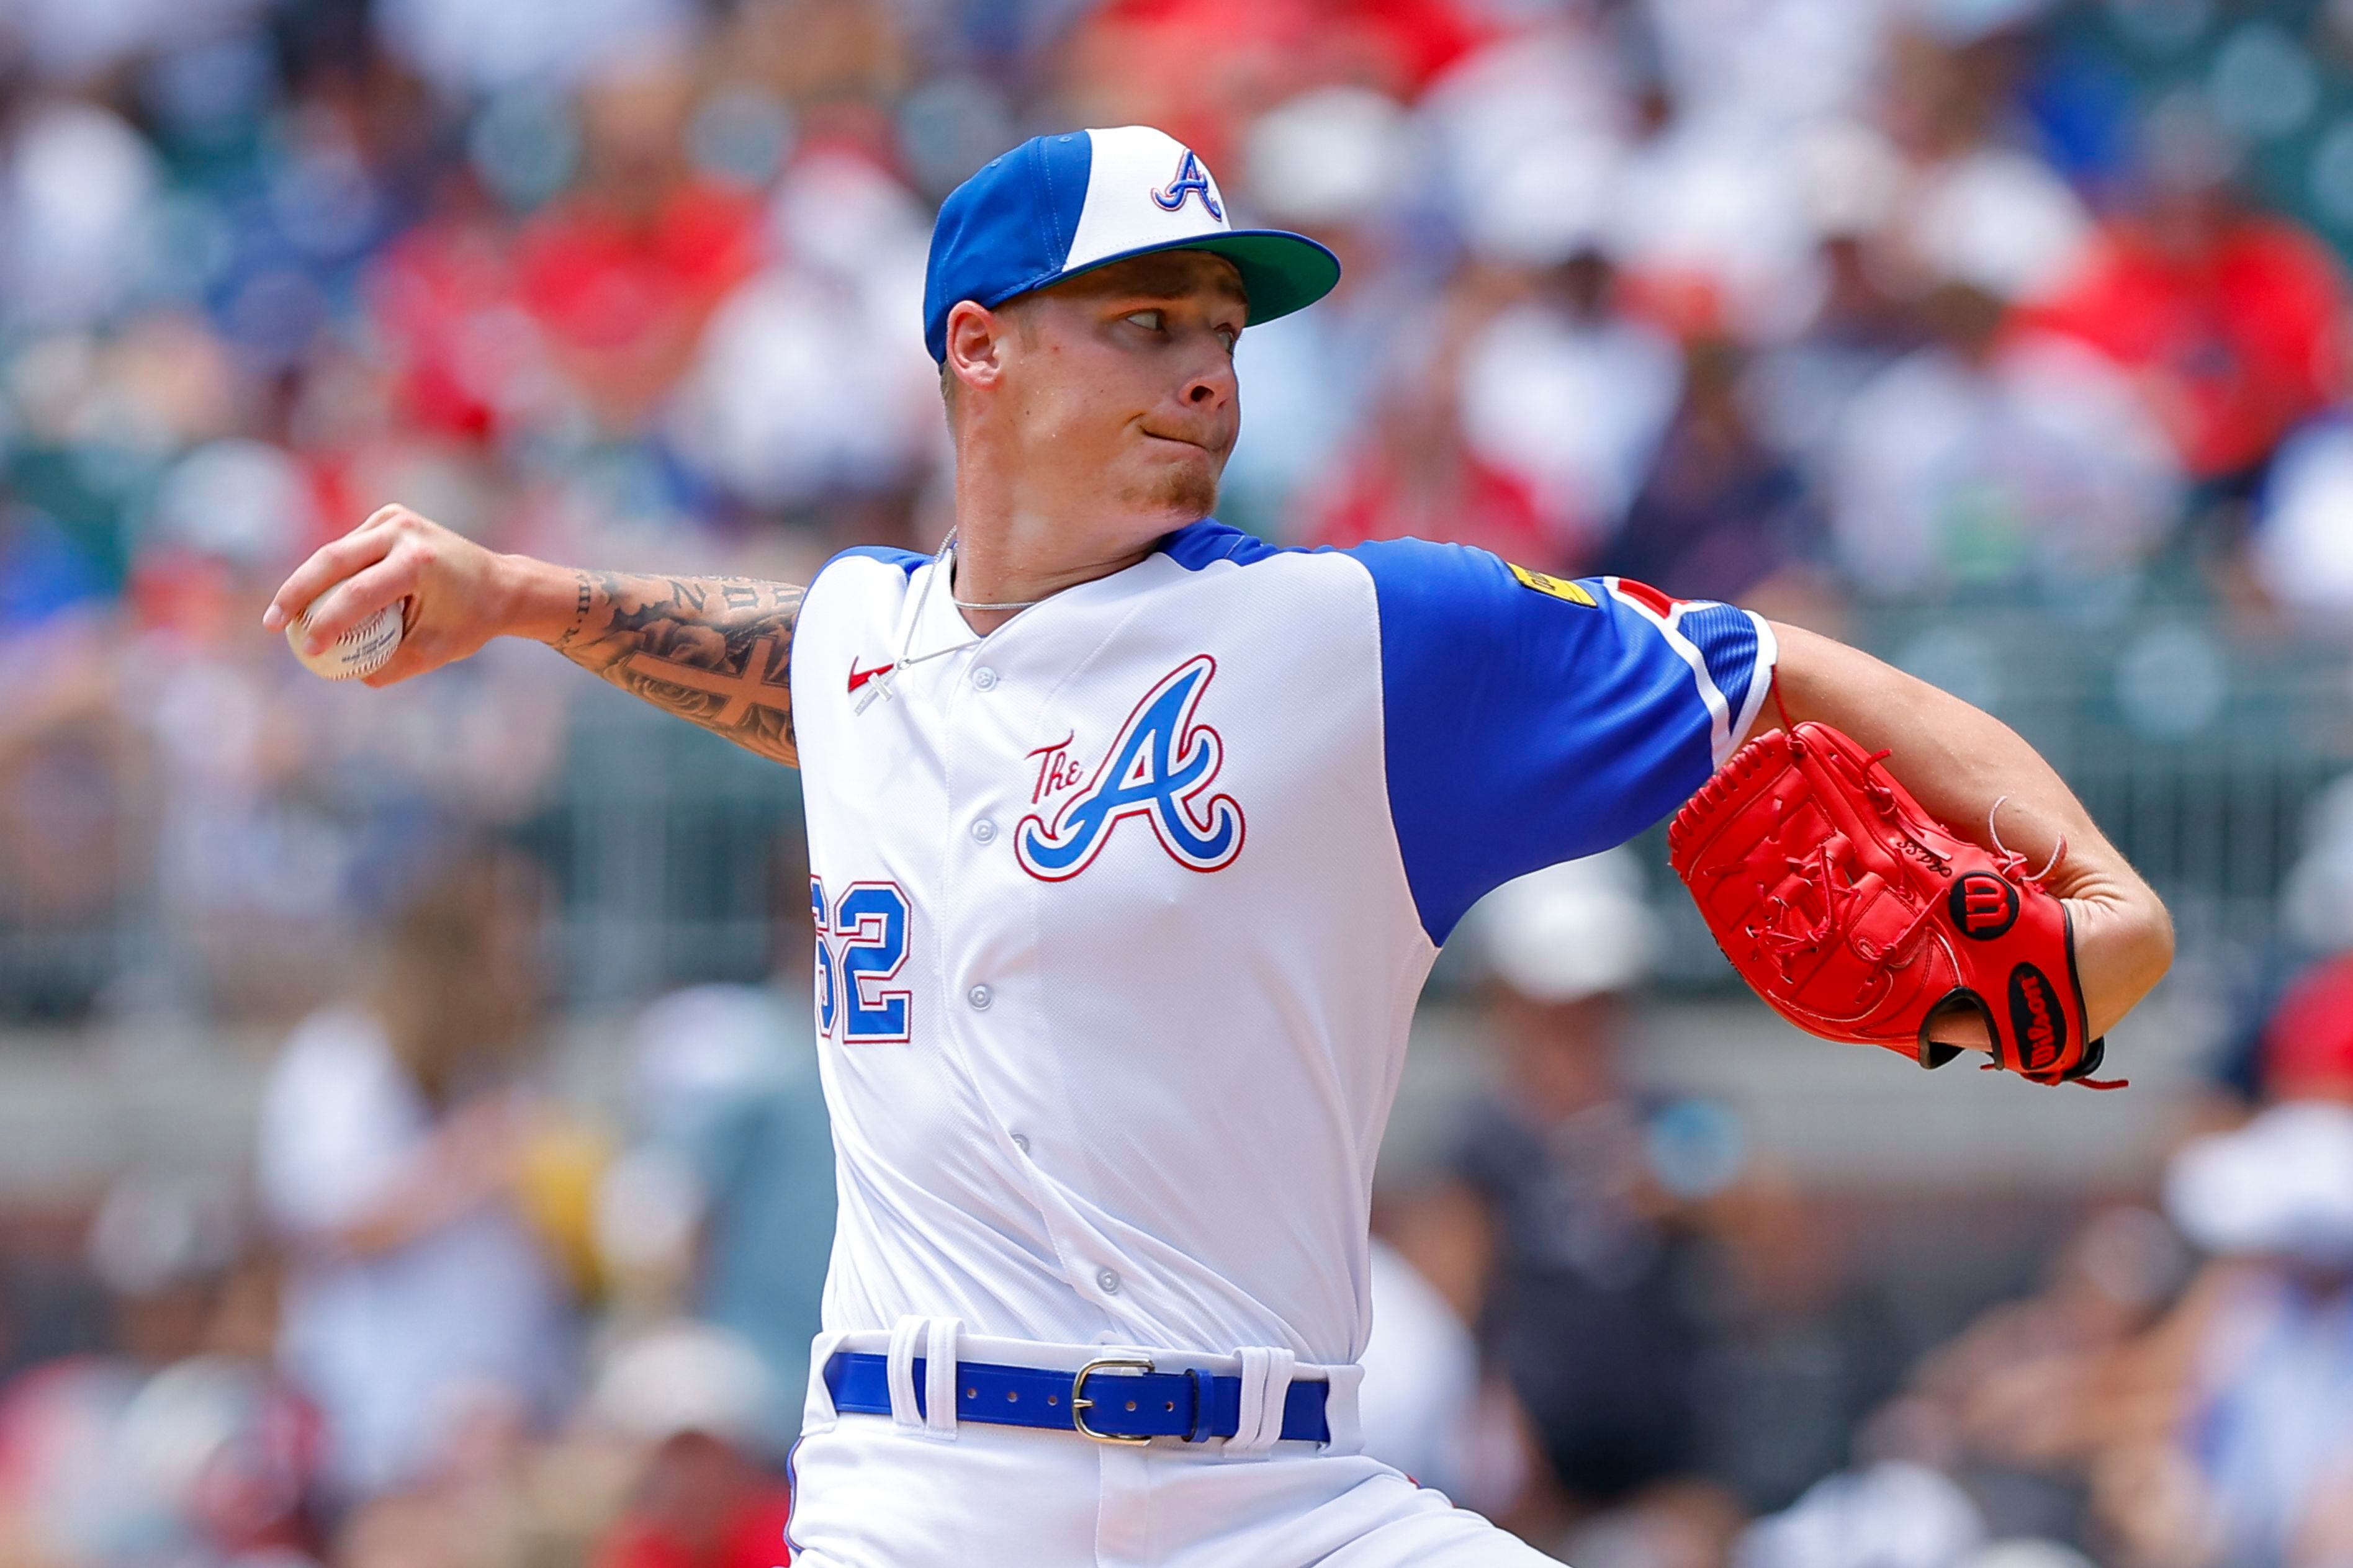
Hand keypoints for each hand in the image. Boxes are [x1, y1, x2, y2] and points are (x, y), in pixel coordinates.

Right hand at [263, 506, 546, 686]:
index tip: (307, 649)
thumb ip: (388, 666)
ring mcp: (395, 518)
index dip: (327, 622)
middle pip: (333, 560)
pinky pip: (350, 548)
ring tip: (284, 617)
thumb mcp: (433, 652)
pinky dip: (331, 573)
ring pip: (336, 552)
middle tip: (272, 625)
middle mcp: (404, 531)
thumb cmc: (469, 622)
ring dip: (307, 582)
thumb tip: (343, 675)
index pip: (359, 593)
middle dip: (296, 593)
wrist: (501, 584)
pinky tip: (316, 599)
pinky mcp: (389, 516)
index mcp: (419, 562)